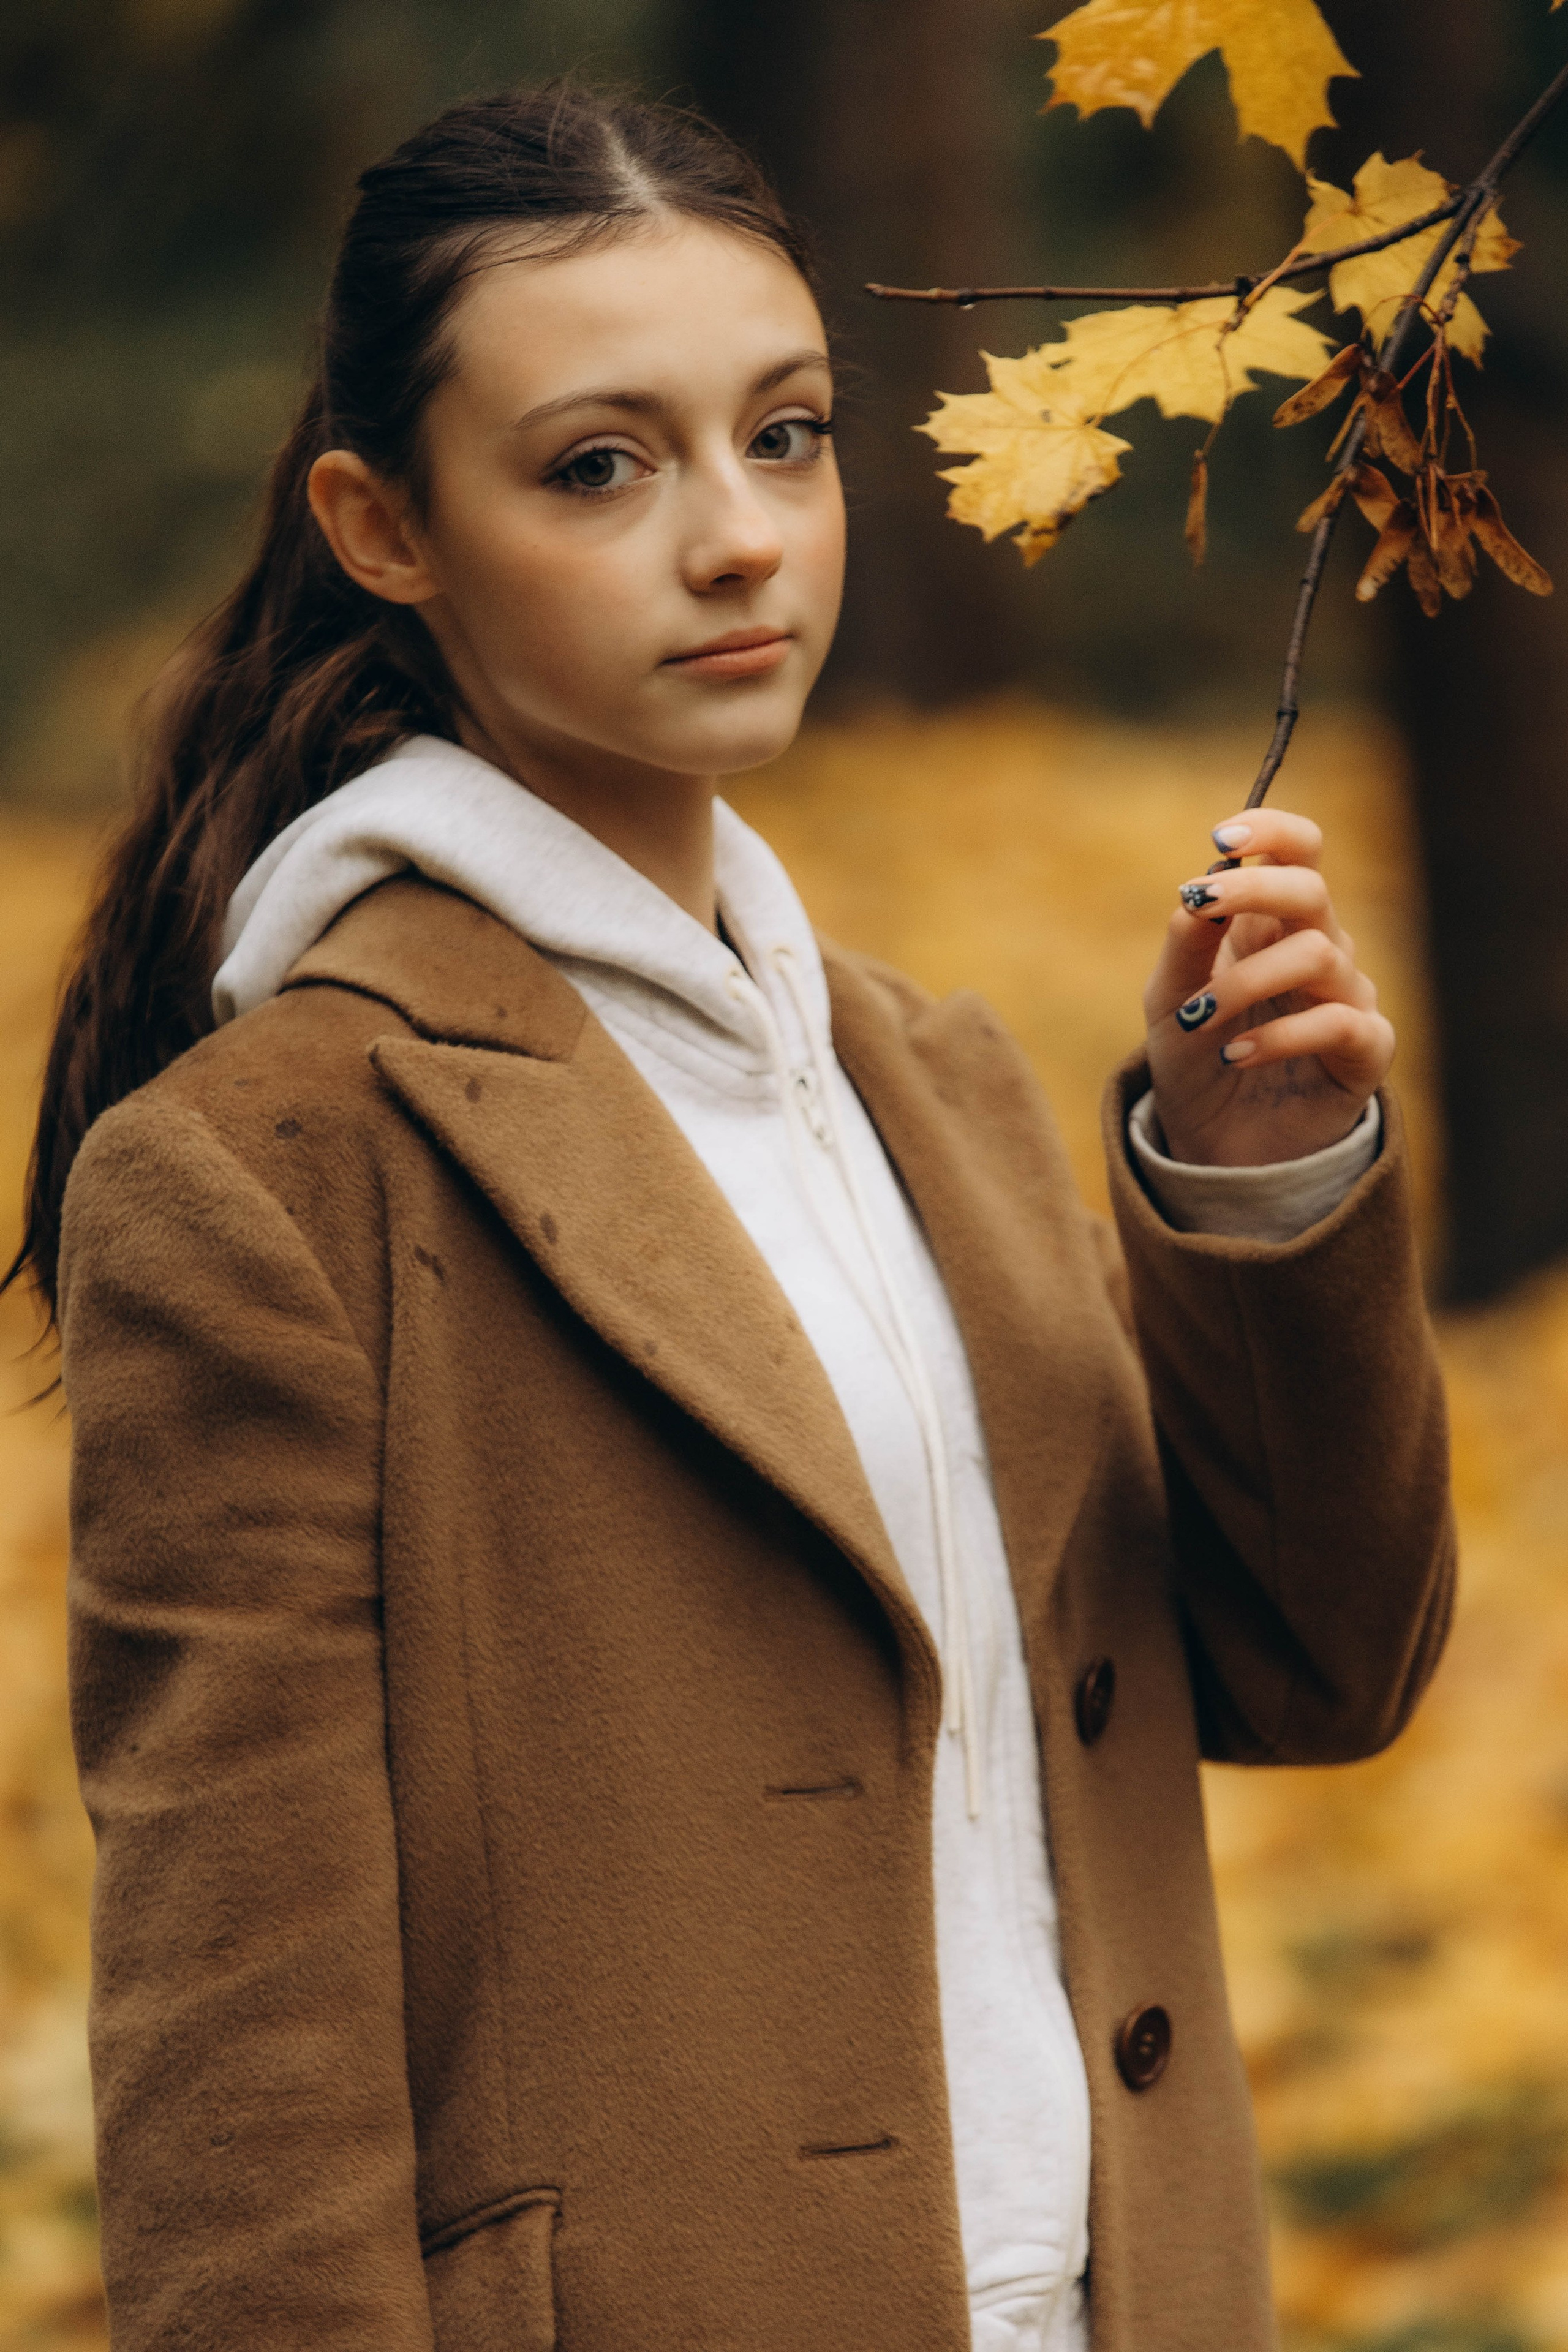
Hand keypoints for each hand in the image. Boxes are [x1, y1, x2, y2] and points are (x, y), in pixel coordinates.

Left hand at [1143, 807, 1395, 1166]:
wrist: (1215, 1143)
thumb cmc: (1198, 1059)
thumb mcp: (1169, 1000)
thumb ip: (1185, 944)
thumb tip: (1197, 889)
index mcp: (1272, 924)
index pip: (1300, 852)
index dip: (1273, 831)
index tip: (1222, 836)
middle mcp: (1319, 949)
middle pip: (1312, 889)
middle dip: (1253, 887)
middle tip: (1200, 902)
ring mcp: (1348, 998)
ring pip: (1319, 953)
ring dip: (1246, 981)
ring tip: (1200, 1020)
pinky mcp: (1366, 1051)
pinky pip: (1340, 1022)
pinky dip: (1280, 1036)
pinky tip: (1236, 1056)